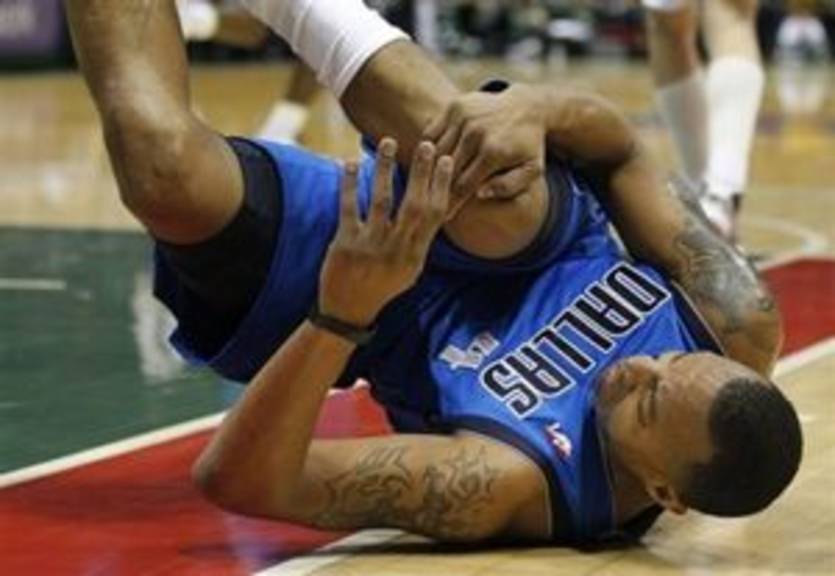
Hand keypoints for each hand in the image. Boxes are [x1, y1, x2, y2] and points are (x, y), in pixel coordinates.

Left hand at [318, 138, 451, 326]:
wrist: (347, 312)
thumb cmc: (380, 287)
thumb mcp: (409, 269)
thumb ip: (419, 241)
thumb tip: (433, 206)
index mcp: (416, 255)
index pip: (435, 215)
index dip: (442, 185)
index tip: (447, 160)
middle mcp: (397, 250)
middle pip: (414, 204)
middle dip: (422, 172)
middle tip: (426, 144)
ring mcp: (371, 247)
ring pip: (382, 201)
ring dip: (386, 169)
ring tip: (388, 143)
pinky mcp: (345, 245)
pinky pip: (349, 208)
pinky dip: (350, 184)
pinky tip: (351, 163)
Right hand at [424, 83, 546, 209]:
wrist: (527, 107)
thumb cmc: (528, 146)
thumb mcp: (531, 170)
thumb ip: (508, 187)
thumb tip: (480, 194)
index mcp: (493, 152)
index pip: (464, 186)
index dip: (451, 203)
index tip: (442, 217)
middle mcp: (476, 133)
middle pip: (446, 170)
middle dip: (437, 189)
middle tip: (428, 205)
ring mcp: (464, 118)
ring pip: (436, 152)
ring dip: (429, 170)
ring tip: (424, 185)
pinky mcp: (456, 107)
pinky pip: (432, 133)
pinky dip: (427, 149)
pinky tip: (427, 162)